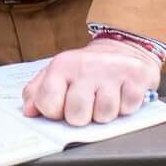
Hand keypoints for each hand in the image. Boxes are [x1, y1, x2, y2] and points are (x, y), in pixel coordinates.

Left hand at [21, 39, 161, 126]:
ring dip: (104, 113)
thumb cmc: (86, 68)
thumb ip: (37, 91)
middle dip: (81, 117)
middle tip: (86, 104)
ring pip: (103, 116)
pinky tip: (121, 94)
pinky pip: (127, 109)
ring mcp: (111, 72)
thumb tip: (28, 111)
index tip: (61, 107)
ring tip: (104, 98)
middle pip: (76, 116)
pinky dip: (125, 107)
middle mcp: (85, 66)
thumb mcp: (57, 73)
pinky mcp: (136, 78)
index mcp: (61, 66)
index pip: (48, 104)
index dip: (54, 113)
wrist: (122, 48)